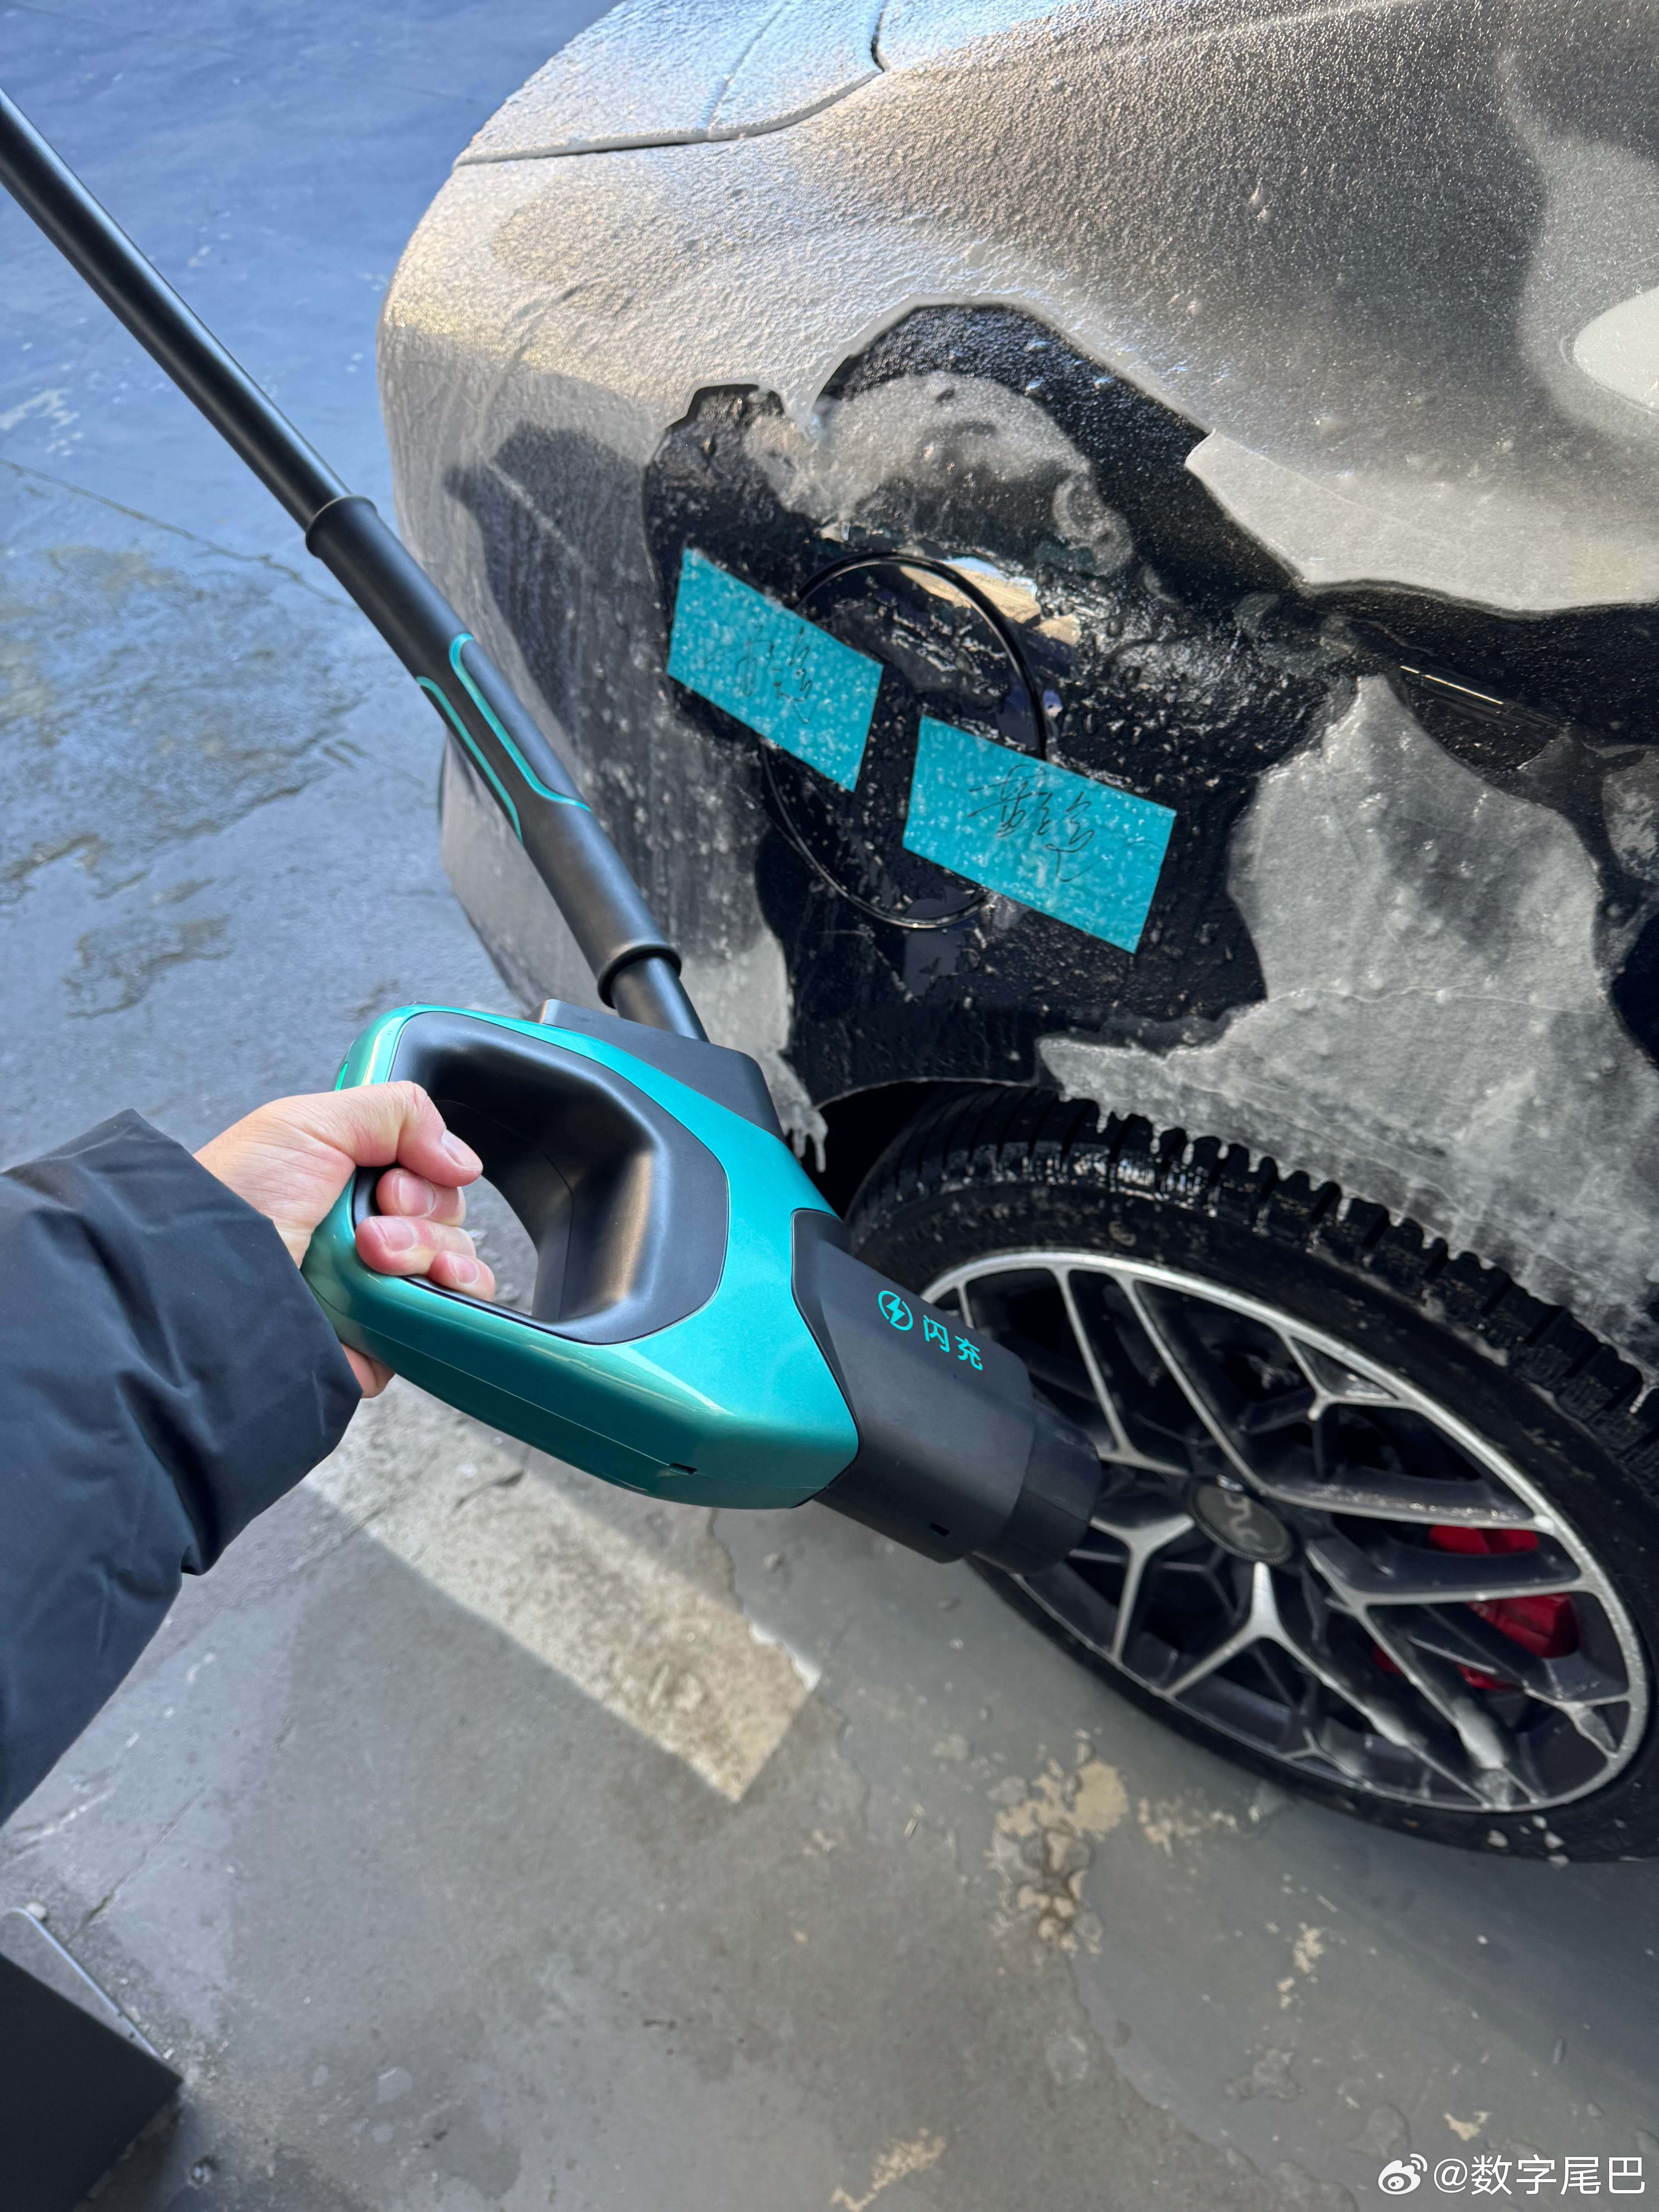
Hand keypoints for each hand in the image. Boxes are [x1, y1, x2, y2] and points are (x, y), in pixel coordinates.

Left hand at [195, 1081, 496, 1395]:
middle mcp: (364, 1234)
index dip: (424, 1170)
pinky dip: (449, 1302)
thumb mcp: (306, 1124)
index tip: (387, 1181)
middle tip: (369, 1227)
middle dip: (422, 1215)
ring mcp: (377, 1288)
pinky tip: (420, 1291)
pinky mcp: (386, 1338)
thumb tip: (462, 1159)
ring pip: (456, 1264)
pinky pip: (451, 1317)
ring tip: (375, 1259)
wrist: (202, 1292)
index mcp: (345, 1183)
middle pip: (449, 1216)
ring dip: (429, 1253)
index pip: (428, 1171)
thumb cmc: (232, 1205)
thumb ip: (395, 1112)